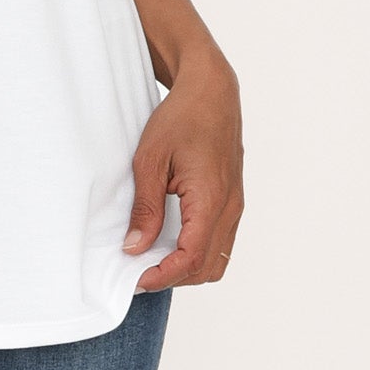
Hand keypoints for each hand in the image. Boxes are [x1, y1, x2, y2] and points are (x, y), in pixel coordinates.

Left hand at [126, 50, 243, 291]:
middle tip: (138, 271)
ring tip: (152, 259)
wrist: (211, 91)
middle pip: (207, 268)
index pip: (191, 259)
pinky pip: (220, 241)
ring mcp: (235, 205)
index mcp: (211, 200)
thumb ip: (145, 207)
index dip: (162, 276)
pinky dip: (197, 252)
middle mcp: (230, 208)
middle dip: (173, 277)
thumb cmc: (181, 118)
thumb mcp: (150, 160)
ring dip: (187, 268)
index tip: (135, 278)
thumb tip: (135, 247)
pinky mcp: (232, 200)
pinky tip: (170, 242)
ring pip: (217, 259)